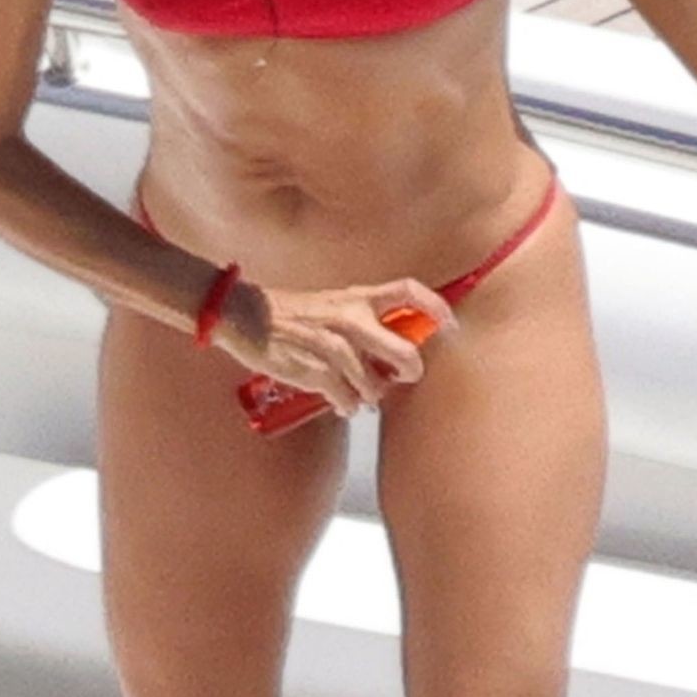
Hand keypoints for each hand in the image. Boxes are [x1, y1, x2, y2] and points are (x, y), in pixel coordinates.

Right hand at [214, 276, 458, 416]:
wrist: (246, 316)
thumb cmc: (291, 314)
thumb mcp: (332, 304)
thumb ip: (363, 320)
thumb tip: (394, 347)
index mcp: (356, 297)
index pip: (408, 291)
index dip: (437, 308)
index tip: (450, 325)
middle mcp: (350, 318)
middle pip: (404, 352)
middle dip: (410, 371)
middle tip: (404, 377)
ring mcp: (334, 345)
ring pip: (374, 384)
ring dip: (369, 395)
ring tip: (357, 393)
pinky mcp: (317, 370)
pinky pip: (347, 399)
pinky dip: (346, 405)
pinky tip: (339, 402)